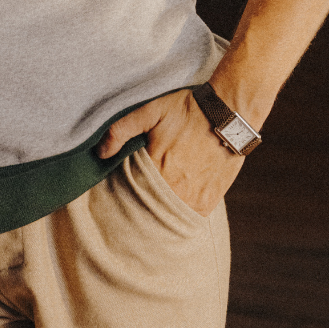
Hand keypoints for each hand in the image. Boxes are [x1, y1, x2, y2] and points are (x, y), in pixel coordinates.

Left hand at [96, 88, 244, 215]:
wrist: (228, 113)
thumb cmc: (187, 109)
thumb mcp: (150, 111)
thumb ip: (122, 130)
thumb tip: (100, 152)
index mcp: (157, 168)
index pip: (130, 192)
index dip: (122, 195)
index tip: (115, 197)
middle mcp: (175, 188)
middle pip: (148, 208)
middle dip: (139, 208)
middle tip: (132, 206)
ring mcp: (194, 197)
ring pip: (168, 216)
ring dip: (159, 214)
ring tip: (151, 209)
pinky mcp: (210, 200)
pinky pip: (189, 217)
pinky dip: (180, 216)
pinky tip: (172, 210)